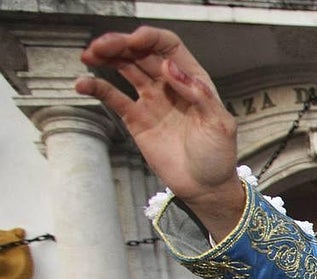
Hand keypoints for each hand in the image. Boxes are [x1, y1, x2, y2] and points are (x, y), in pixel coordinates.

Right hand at [75, 27, 244, 236]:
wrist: (205, 187)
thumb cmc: (218, 156)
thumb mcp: (220, 124)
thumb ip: (199, 94)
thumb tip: (170, 67)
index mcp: (193, 80)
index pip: (169, 47)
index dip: (150, 38)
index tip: (133, 40)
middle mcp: (170, 85)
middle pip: (142, 53)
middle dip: (121, 44)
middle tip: (100, 46)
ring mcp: (151, 100)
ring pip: (125, 68)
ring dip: (106, 57)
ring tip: (89, 54)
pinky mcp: (136, 118)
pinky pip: (113, 97)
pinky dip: (97, 87)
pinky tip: (82, 83)